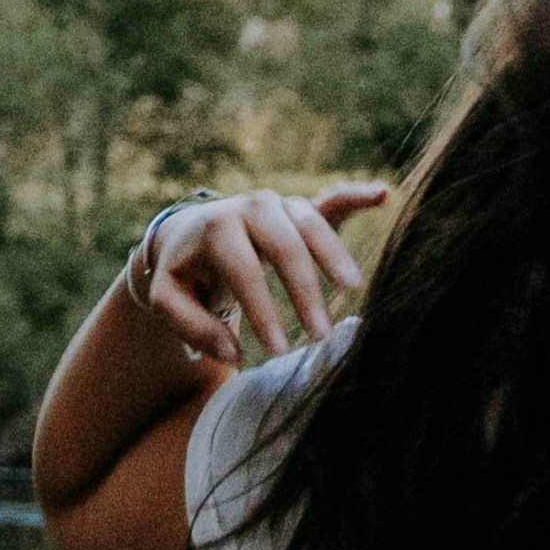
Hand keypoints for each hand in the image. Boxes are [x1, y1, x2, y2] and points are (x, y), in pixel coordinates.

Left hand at [138, 184, 387, 370]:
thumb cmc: (183, 273)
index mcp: (216, 227)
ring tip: (352, 289)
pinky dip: (356, 196)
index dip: (262, 311)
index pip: (243, 270)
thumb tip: (232, 354)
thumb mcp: (167, 300)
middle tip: (319, 336)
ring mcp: (279, 204)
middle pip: (285, 245)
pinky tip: (381, 195)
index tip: (278, 351)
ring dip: (334, 257)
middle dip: (305, 291)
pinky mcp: (300, 207)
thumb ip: (193, 328)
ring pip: (312, 225)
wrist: (190, 234)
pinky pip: (331, 200)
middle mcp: (251, 206)